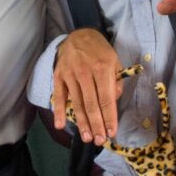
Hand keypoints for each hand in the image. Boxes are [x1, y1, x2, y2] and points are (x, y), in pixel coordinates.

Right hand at [52, 29, 122, 143]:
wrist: (79, 35)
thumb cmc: (100, 51)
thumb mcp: (115, 61)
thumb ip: (116, 81)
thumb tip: (114, 101)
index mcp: (102, 68)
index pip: (107, 99)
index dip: (109, 117)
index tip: (112, 133)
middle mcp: (85, 72)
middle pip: (91, 104)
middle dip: (96, 124)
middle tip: (99, 140)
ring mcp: (70, 74)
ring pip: (76, 103)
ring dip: (82, 123)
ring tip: (86, 138)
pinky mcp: (58, 75)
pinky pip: (58, 96)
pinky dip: (59, 111)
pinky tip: (60, 125)